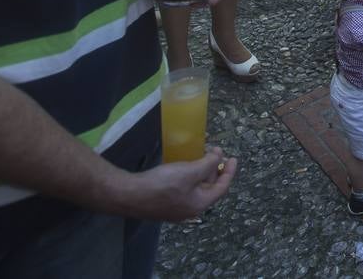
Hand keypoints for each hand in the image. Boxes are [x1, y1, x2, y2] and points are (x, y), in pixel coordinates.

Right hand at [112, 147, 236, 221]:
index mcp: (199, 204)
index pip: (222, 187)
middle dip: (214, 170)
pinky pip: (183, 188)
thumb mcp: (190, 171)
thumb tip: (219, 156)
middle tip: (214, 153)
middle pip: (209, 188)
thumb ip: (208, 164)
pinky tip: (183, 166)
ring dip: (201, 172)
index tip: (233, 157)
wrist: (129, 195)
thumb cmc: (163, 184)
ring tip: (200, 157)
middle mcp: (189, 210)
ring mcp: (176, 208)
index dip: (229, 171)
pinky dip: (188, 176)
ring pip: (195, 188)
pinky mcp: (164, 203)